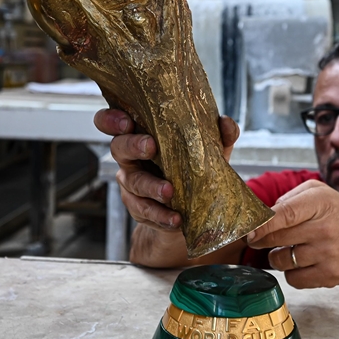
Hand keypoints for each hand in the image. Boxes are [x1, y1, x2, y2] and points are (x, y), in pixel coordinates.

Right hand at [93, 108, 239, 231]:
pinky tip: (175, 219)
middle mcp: (129, 157)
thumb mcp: (206, 149)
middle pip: (119, 147)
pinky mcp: (138, 207)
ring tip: (169, 192)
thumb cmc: (190, 165)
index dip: (112, 119)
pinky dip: (161, 216)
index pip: (112, 122)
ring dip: (151, 187)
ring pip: (133, 182)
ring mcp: (131, 183)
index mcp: (139, 134)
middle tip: (151, 147)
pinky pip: (145, 211)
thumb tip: (227, 124)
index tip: (126, 121)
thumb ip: (217, 136)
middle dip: (133, 145)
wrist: (190, 205)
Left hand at [246, 180, 338, 288]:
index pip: (284, 214)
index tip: (249, 230)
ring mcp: (328, 255)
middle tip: (260, 237)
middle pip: (277, 238)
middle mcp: (324, 229)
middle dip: (262, 239)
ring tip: (291, 248)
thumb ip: (289, 199)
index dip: (262, 224)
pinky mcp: (330, 276)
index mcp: (320, 203)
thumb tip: (261, 216)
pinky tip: (302, 262)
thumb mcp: (319, 193)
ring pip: (281, 260)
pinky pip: (293, 279)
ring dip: (278, 256)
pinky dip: (292, 272)